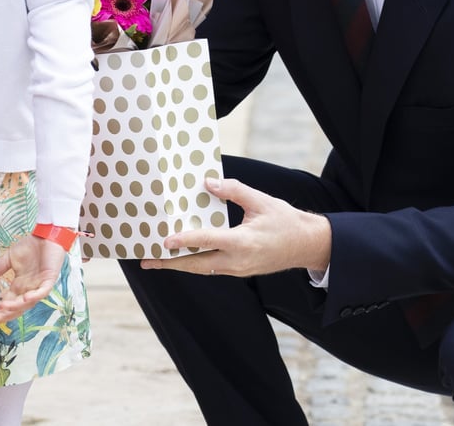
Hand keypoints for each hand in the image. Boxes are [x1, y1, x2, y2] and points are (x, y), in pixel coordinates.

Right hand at [0, 233, 67, 323]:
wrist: (46, 234)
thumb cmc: (31, 246)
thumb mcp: (9, 258)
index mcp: (20, 285)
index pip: (8, 302)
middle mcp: (29, 288)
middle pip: (17, 307)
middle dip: (5, 314)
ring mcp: (40, 285)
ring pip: (29, 302)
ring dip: (16, 306)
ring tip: (3, 307)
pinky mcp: (49, 279)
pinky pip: (43, 291)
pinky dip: (35, 296)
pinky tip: (25, 298)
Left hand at [140, 177, 330, 276]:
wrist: (306, 245)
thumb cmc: (286, 221)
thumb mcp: (261, 201)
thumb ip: (234, 191)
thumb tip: (208, 183)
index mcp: (242, 242)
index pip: (207, 241)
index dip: (184, 240)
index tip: (164, 240)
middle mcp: (237, 261)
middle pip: (196, 265)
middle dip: (170, 263)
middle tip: (147, 260)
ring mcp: (238, 269)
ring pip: (203, 269)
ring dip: (180, 265)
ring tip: (158, 261)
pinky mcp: (239, 271)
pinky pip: (212, 269)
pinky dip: (195, 264)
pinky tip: (184, 257)